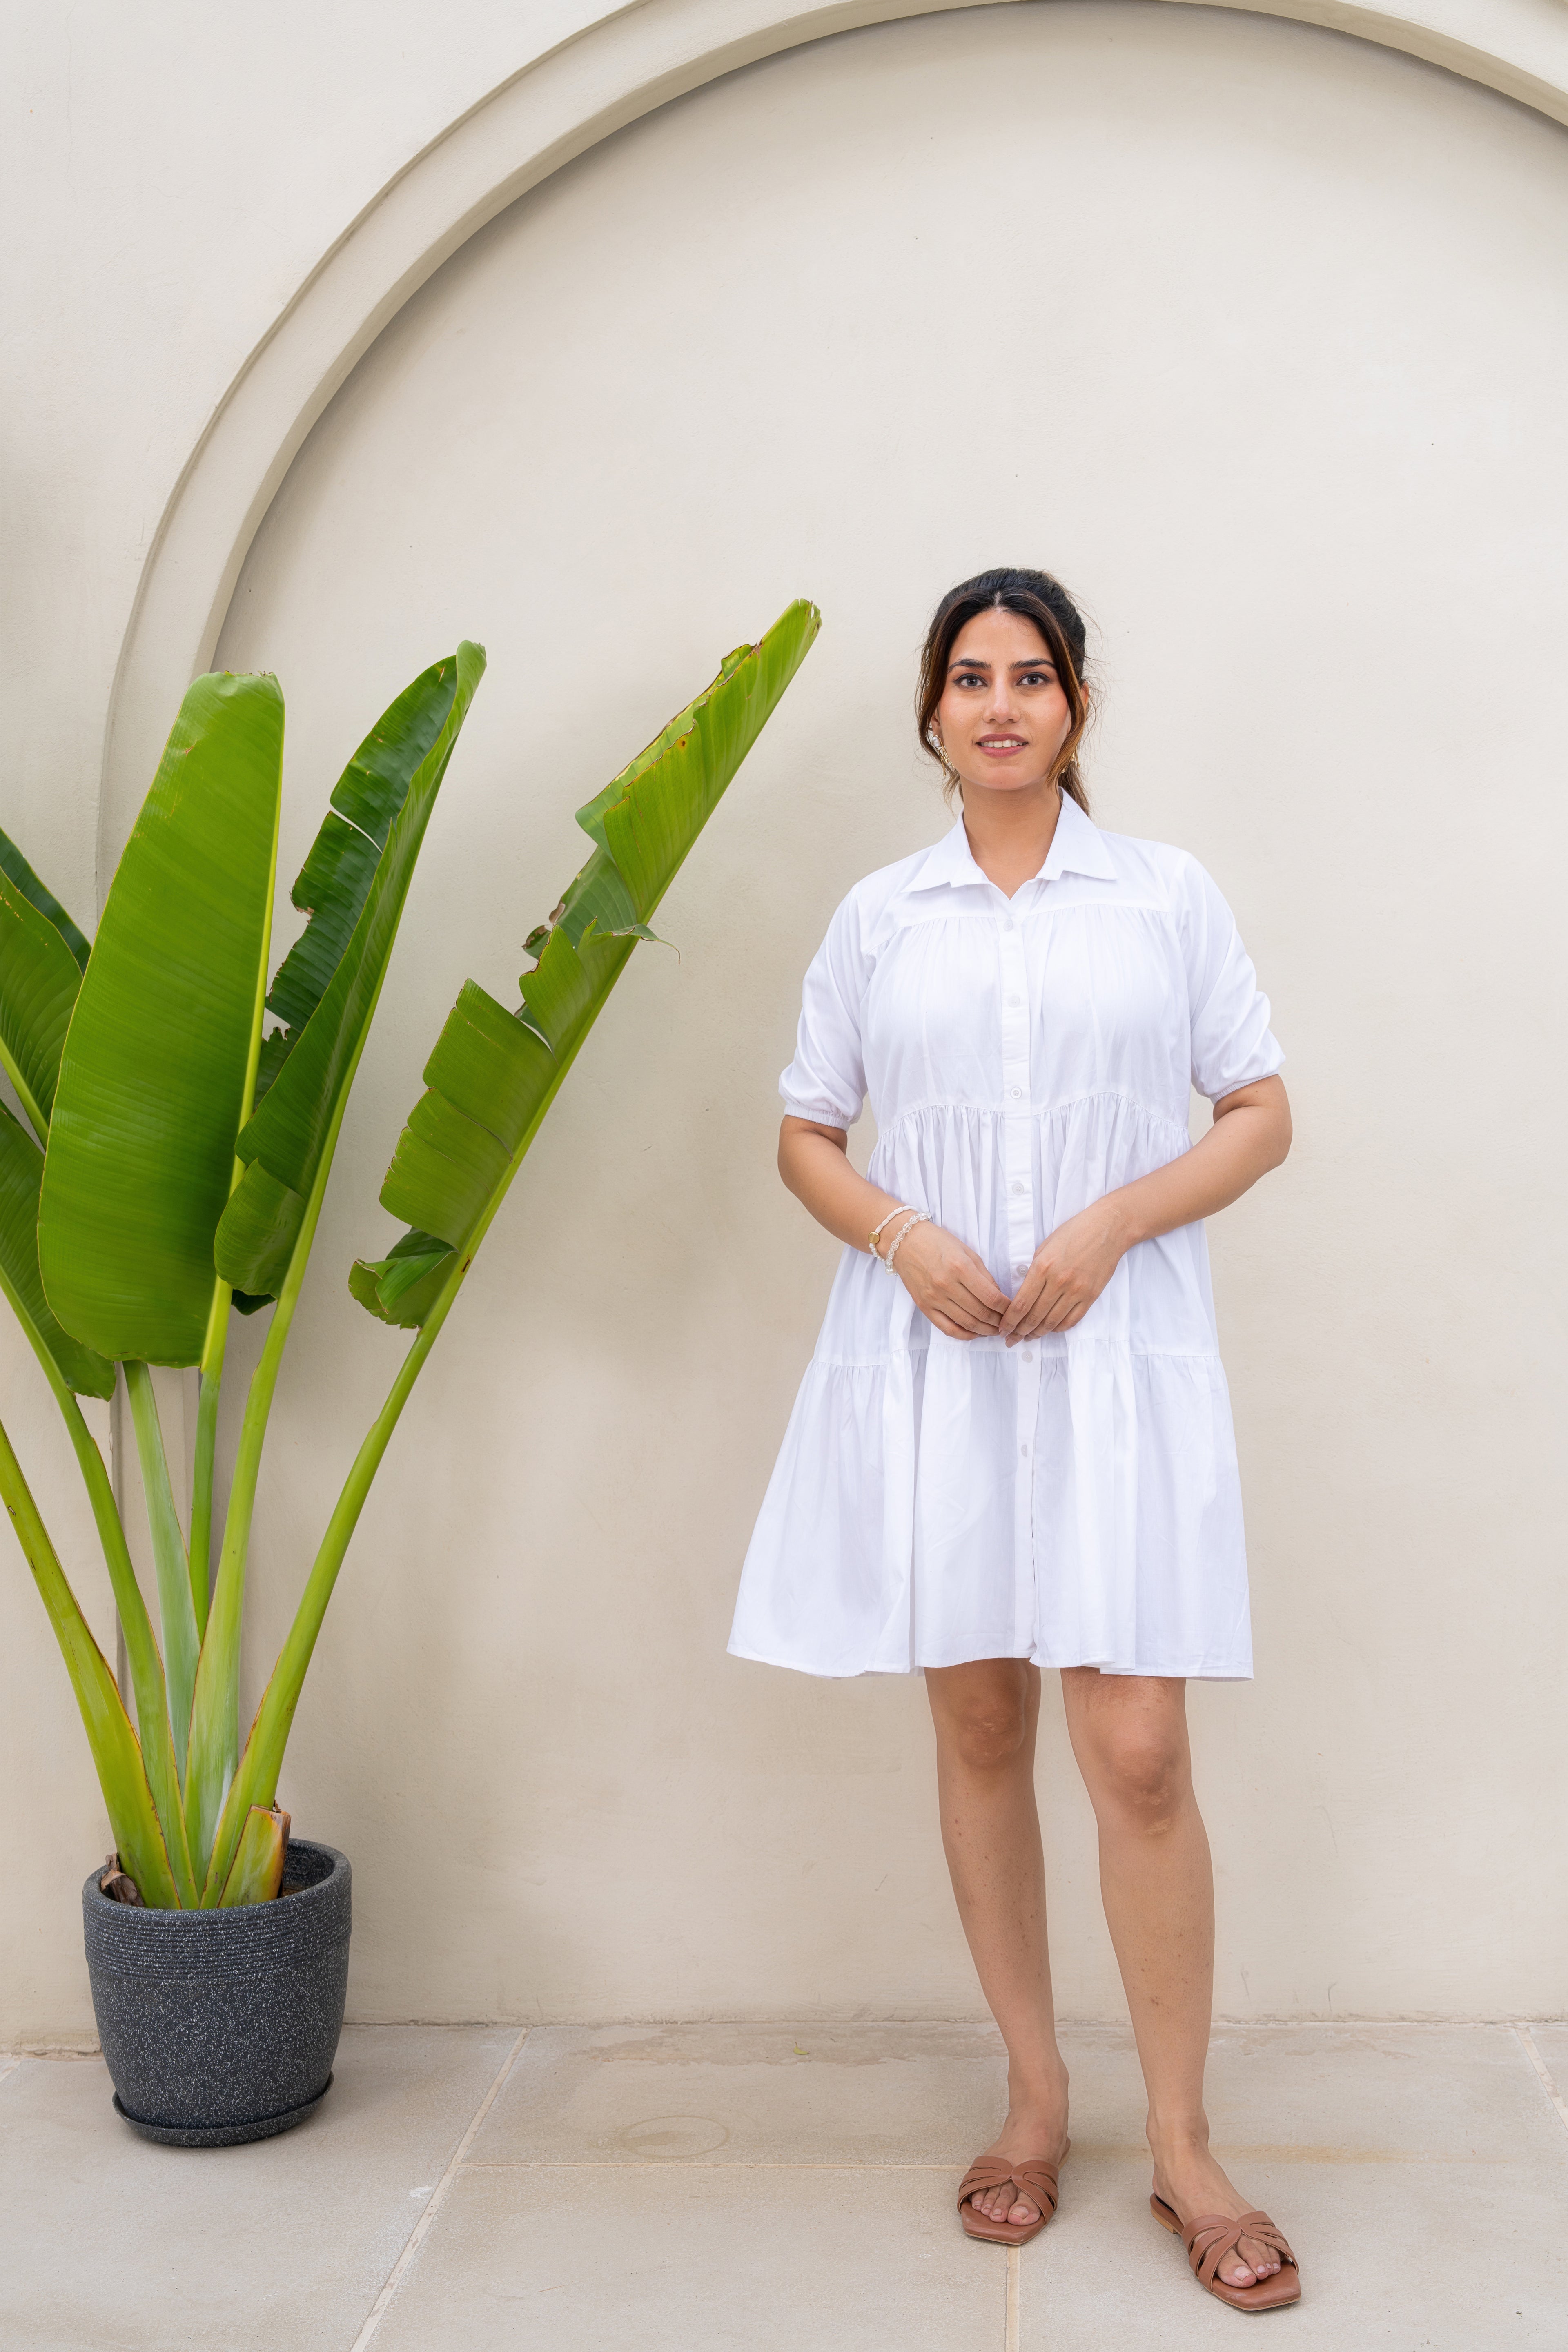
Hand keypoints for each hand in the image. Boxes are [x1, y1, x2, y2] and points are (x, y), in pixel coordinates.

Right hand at [886, 1219, 1009, 1339]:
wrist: (905, 1242)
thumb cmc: (938, 1242)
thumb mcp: (967, 1252)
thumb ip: (984, 1275)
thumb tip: (999, 1297)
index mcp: (960, 1267)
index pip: (992, 1297)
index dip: (1007, 1308)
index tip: (1013, 1310)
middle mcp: (946, 1285)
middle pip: (981, 1313)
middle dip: (999, 1322)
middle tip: (1008, 1324)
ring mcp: (934, 1298)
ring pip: (967, 1324)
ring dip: (985, 1331)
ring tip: (995, 1330)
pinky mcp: (924, 1307)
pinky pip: (947, 1328)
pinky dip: (964, 1335)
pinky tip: (975, 1333)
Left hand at [999, 1200, 1127, 1341]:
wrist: (1108, 1228)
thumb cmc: (1074, 1232)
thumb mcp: (1045, 1246)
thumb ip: (1034, 1270)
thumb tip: (1023, 1293)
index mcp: (1043, 1267)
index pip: (1021, 1304)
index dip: (1009, 1321)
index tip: (1002, 1329)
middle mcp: (1059, 1282)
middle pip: (1034, 1317)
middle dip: (1019, 1332)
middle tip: (1011, 1340)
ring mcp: (1077, 1290)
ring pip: (1052, 1322)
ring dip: (1037, 1334)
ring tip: (1028, 1338)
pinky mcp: (1091, 1296)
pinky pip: (1072, 1320)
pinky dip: (1058, 1328)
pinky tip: (1050, 1330)